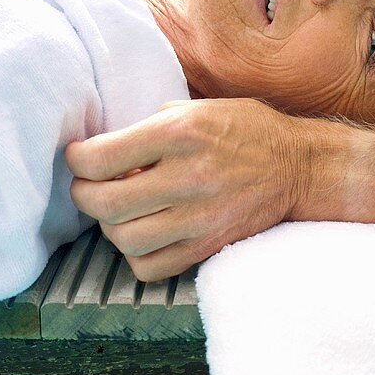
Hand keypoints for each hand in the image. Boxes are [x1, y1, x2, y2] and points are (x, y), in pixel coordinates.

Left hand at [66, 98, 305, 281]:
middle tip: (90, 185)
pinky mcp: (208, 246)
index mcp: (180, 132)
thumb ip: (152, 125)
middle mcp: (188, 176)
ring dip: (110, 225)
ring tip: (120, 209)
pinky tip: (144, 233)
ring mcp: (199, 217)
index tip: (79, 156)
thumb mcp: (198, 107)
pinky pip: (150, 267)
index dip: (77, 159)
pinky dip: (136, 254)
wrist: (297, 166)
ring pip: (123, 239)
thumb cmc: (245, 130)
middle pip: (104, 203)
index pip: (100, 157)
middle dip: (84, 194)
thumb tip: (107, 145)